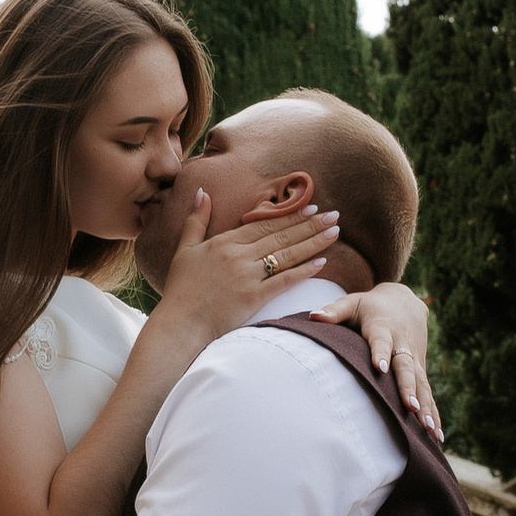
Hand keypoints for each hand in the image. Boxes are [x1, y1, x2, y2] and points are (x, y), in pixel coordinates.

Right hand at [151, 191, 342, 344]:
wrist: (181, 323)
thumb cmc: (181, 289)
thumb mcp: (184, 249)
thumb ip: (196, 220)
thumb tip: (203, 192)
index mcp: (224, 242)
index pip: (263, 224)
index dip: (289, 215)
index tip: (310, 207)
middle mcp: (239, 256)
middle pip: (281, 236)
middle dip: (310, 224)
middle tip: (334, 215)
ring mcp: (248, 276)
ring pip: (287, 254)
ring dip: (313, 242)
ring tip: (334, 232)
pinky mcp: (254, 298)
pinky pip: (284, 281)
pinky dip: (304, 271)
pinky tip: (322, 263)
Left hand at [316, 281, 444, 440]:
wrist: (406, 301)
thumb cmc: (371, 306)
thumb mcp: (353, 302)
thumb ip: (334, 310)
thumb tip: (313, 316)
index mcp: (384, 328)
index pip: (381, 341)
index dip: (380, 352)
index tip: (379, 367)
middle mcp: (402, 345)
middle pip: (406, 367)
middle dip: (409, 388)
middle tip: (412, 407)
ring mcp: (414, 359)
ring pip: (422, 384)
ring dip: (427, 407)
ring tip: (429, 429)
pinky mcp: (421, 369)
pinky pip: (428, 392)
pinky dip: (434, 412)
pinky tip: (437, 436)